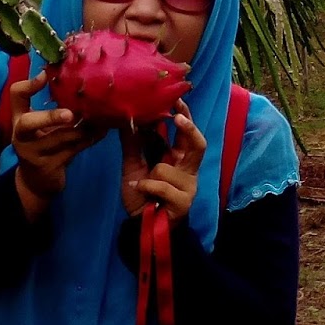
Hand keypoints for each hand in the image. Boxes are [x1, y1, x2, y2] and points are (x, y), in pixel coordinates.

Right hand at [9, 71, 102, 219]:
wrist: (36, 181)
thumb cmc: (41, 144)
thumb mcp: (40, 126)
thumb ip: (50, 108)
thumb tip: (78, 81)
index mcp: (19, 120)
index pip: (16, 96)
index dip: (28, 85)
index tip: (45, 75)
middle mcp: (22, 136)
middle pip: (29, 122)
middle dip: (50, 116)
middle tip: (70, 114)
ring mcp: (33, 153)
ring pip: (60, 138)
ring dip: (82, 127)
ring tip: (99, 117)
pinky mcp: (49, 167)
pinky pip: (73, 150)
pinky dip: (90, 139)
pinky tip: (102, 131)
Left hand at [122, 102, 207, 221]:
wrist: (140, 226)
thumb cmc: (141, 195)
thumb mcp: (133, 166)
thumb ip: (133, 144)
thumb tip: (126, 118)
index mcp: (179, 159)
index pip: (186, 134)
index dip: (185, 116)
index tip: (176, 99)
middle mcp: (188, 170)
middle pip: (198, 144)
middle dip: (188, 128)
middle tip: (176, 117)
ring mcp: (189, 187)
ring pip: (167, 167)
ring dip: (150, 174)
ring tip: (143, 184)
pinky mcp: (184, 203)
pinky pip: (162, 185)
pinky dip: (146, 186)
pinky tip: (141, 191)